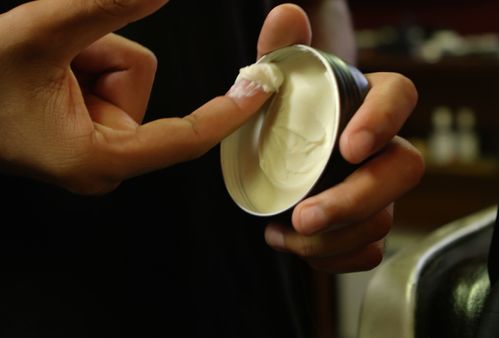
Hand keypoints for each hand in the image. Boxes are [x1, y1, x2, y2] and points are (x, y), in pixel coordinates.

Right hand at [0, 0, 271, 193]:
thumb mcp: (38, 33)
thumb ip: (104, 7)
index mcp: (99, 158)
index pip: (187, 137)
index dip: (228, 110)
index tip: (263, 89)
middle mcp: (105, 160)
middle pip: (140, 82)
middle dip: (99, 54)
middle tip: (47, 60)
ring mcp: (95, 145)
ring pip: (123, 74)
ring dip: (84, 54)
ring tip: (38, 66)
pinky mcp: (87, 128)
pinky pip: (106, 76)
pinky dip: (79, 60)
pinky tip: (43, 71)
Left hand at [260, 5, 424, 272]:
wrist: (280, 154)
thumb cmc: (285, 113)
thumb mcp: (277, 81)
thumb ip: (281, 50)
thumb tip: (287, 15)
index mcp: (370, 101)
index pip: (400, 97)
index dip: (384, 121)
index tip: (349, 147)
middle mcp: (385, 146)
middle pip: (403, 171)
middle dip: (357, 199)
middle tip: (305, 215)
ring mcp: (379, 189)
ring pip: (384, 219)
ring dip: (335, 238)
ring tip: (284, 235)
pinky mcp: (367, 223)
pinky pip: (369, 250)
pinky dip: (336, 259)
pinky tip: (301, 249)